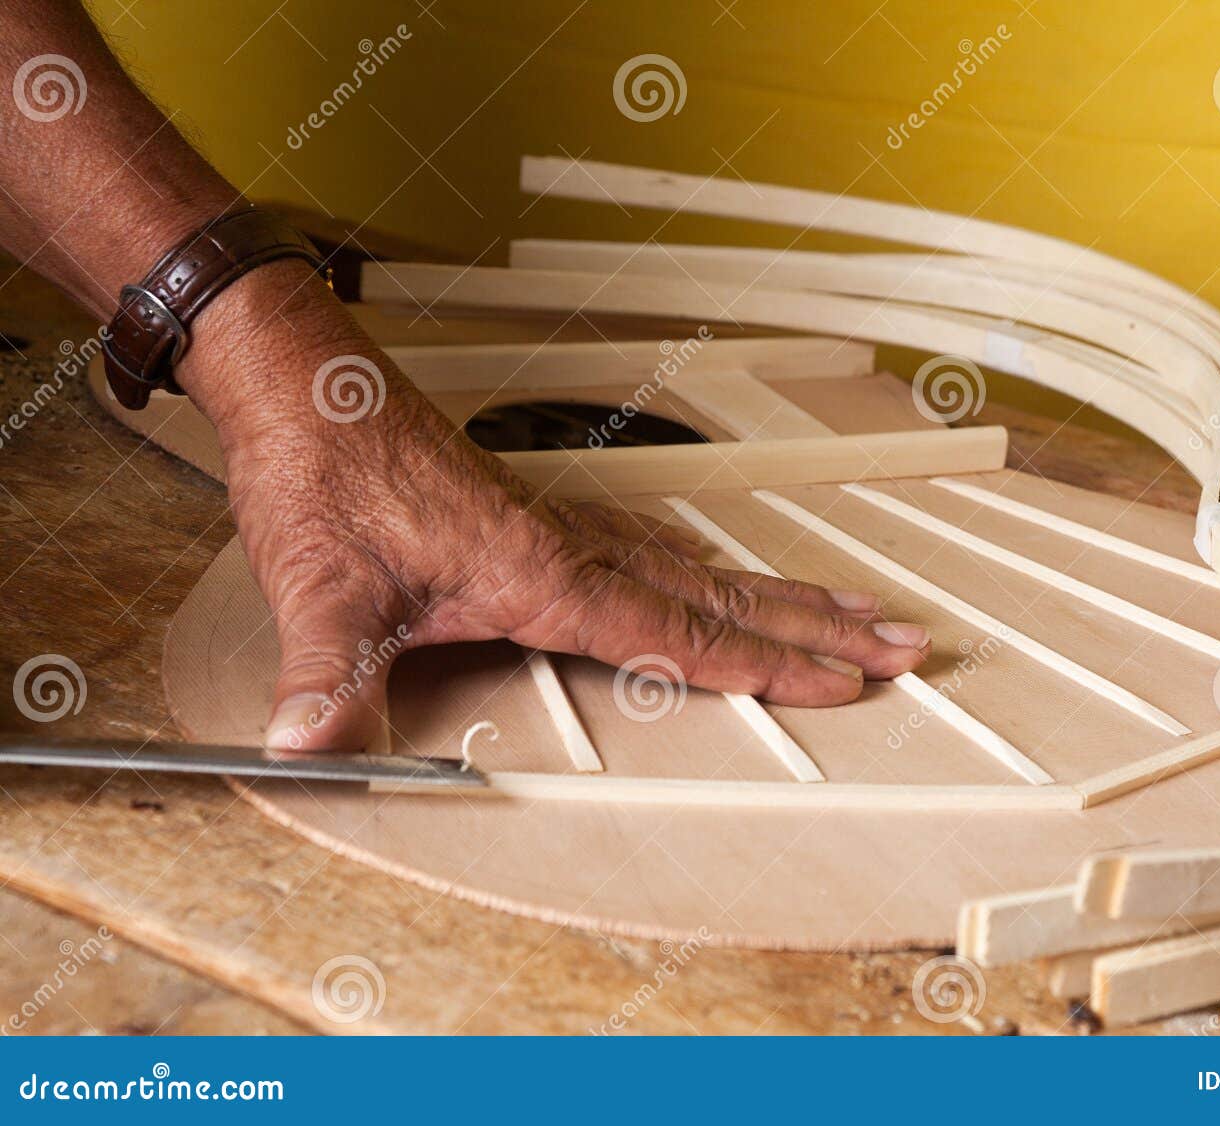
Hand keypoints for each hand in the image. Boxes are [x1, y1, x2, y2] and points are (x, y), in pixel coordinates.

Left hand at [178, 263, 931, 750]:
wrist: (307, 383)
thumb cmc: (324, 474)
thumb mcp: (319, 585)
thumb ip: (328, 675)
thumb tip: (310, 750)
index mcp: (545, 572)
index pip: (680, 631)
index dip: (768, 664)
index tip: (843, 679)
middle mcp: (576, 546)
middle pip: (726, 592)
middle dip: (822, 624)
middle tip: (907, 639)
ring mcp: (567, 526)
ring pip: (704, 566)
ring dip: (786, 594)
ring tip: (855, 609)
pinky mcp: (544, 516)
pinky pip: (661, 548)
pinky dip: (716, 571)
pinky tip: (720, 577)